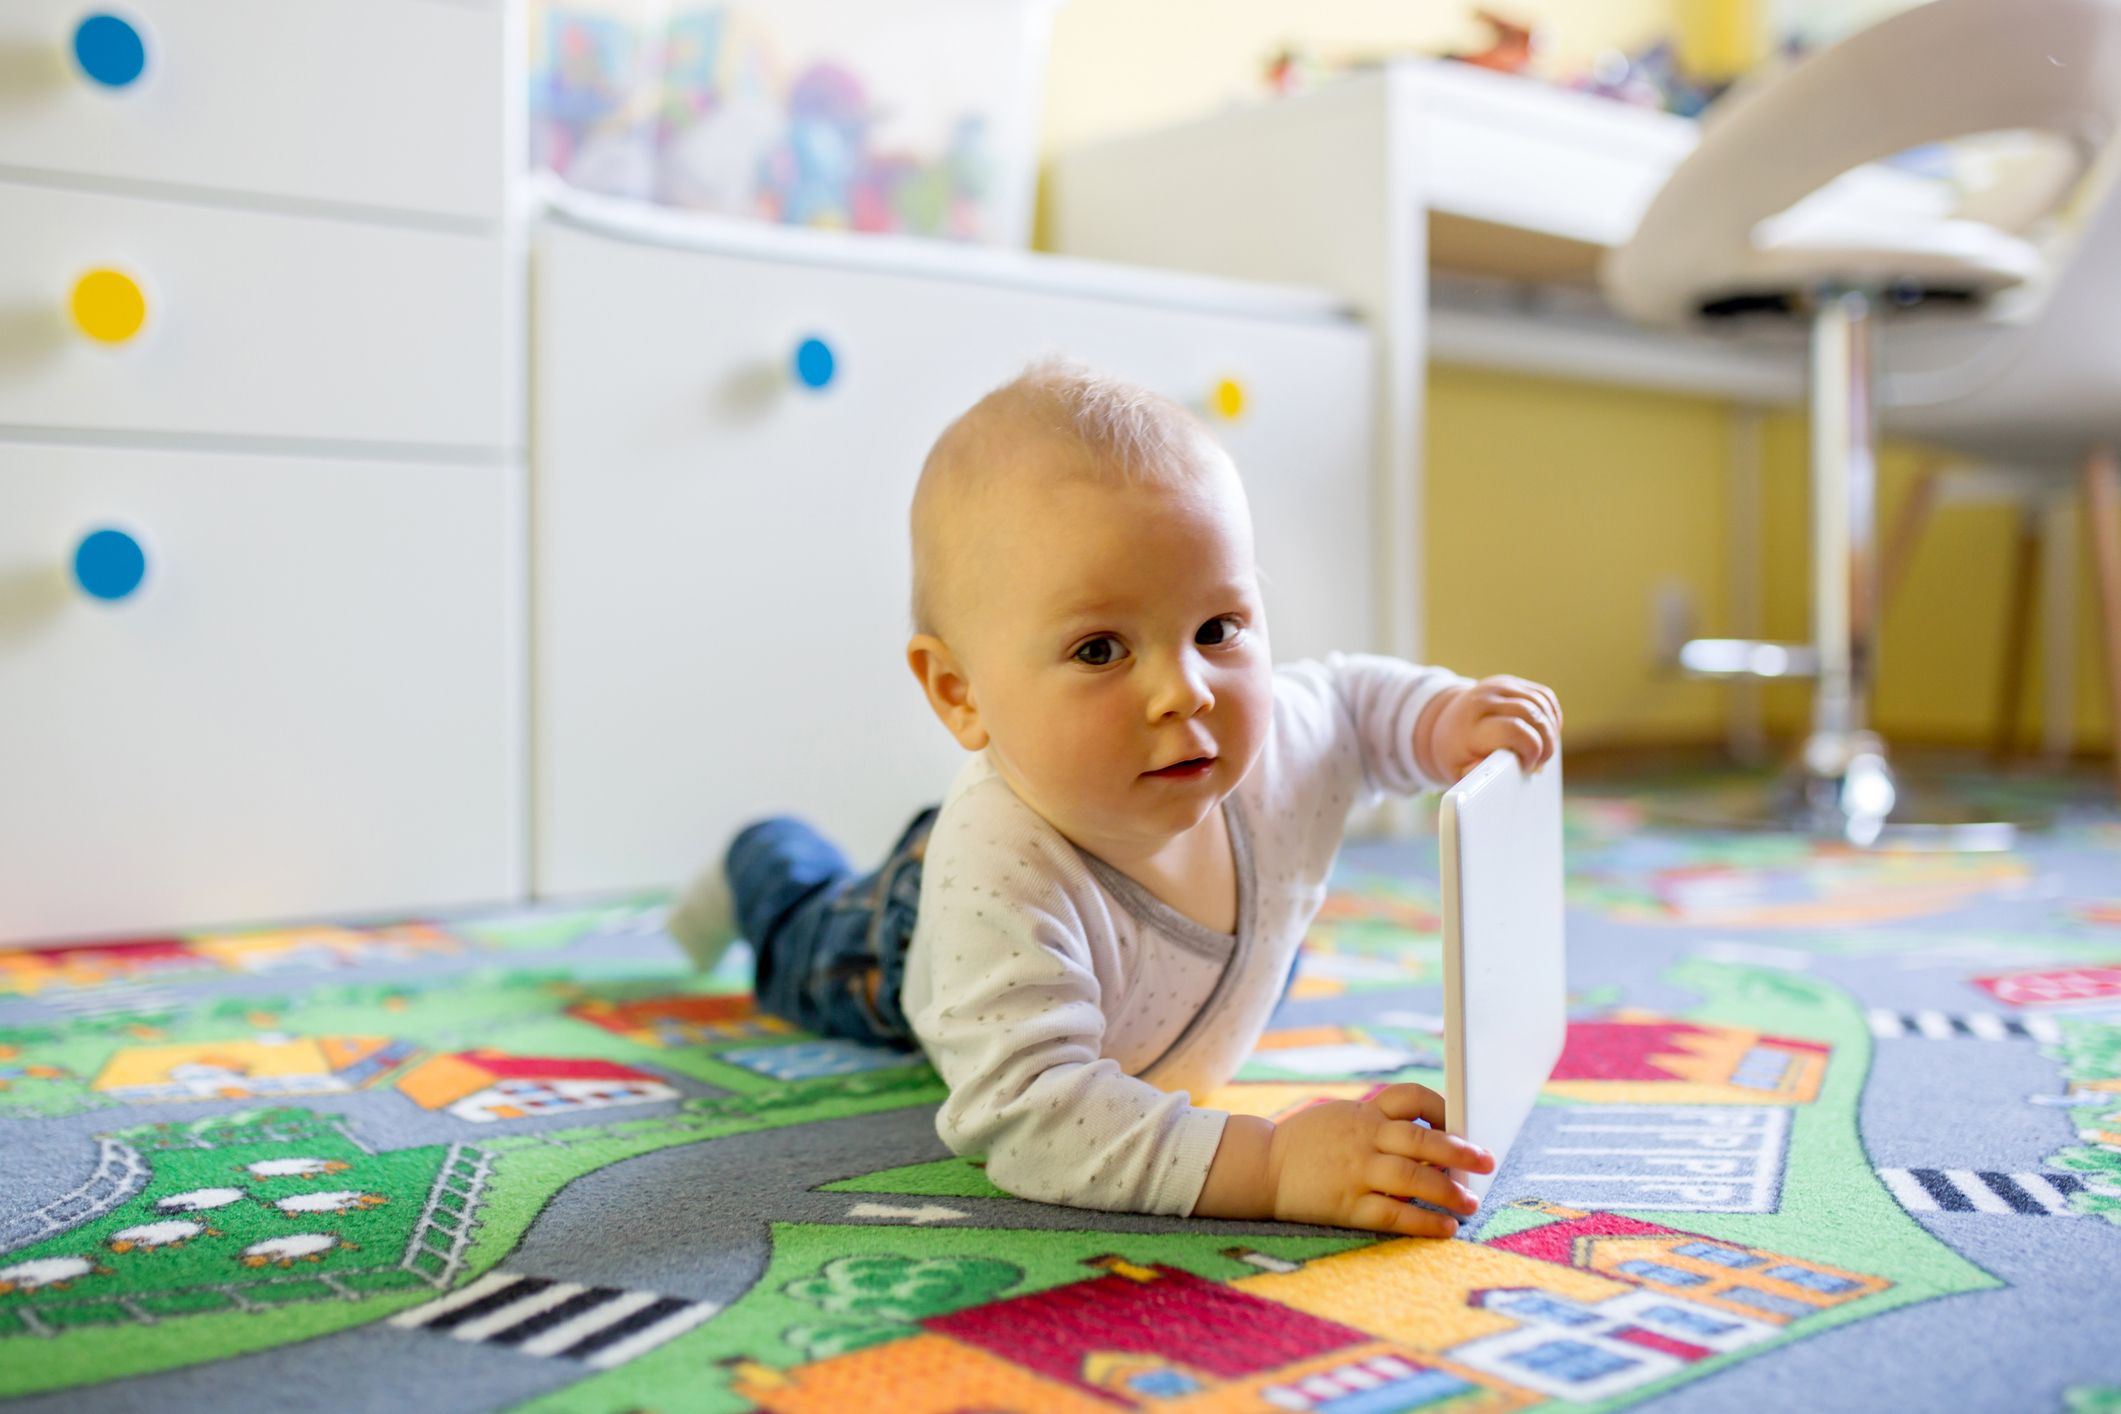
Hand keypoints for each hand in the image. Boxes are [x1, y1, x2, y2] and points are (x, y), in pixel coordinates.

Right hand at [1263, 1083, 1494, 1236]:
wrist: (1259, 1168)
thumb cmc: (1307, 1144)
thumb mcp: (1341, 1116)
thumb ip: (1378, 1121)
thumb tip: (1431, 1137)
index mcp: (1363, 1113)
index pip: (1411, 1097)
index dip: (1442, 1107)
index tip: (1463, 1122)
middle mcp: (1362, 1138)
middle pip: (1420, 1139)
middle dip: (1459, 1150)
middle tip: (1487, 1161)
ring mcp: (1354, 1172)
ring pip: (1411, 1177)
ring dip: (1448, 1191)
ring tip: (1470, 1204)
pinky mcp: (1346, 1205)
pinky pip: (1392, 1214)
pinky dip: (1422, 1221)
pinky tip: (1444, 1228)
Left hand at [1421, 675, 1561, 781]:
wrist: (1445, 724)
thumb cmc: (1456, 753)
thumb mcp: (1459, 772)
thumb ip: (1479, 776)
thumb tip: (1497, 775)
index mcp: (1470, 726)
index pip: (1513, 729)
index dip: (1531, 749)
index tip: (1527, 766)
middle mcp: (1483, 701)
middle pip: (1533, 715)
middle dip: (1546, 742)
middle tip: (1540, 762)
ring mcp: (1497, 687)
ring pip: (1541, 704)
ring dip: (1551, 729)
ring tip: (1543, 749)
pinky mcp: (1510, 682)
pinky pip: (1544, 695)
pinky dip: (1551, 715)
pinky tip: (1545, 732)